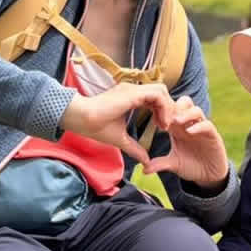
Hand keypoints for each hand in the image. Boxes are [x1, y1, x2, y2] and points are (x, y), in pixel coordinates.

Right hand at [59, 82, 174, 164]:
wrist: (82, 119)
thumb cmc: (96, 127)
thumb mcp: (121, 139)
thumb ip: (134, 148)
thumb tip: (145, 161)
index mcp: (131, 97)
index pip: (155, 98)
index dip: (162, 111)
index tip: (162, 128)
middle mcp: (133, 90)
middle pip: (161, 93)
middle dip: (168, 109)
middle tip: (167, 127)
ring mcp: (133, 89)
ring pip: (161, 91)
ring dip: (167, 108)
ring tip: (164, 125)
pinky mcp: (133, 92)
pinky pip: (157, 95)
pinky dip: (163, 107)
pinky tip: (160, 123)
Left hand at [142, 96, 229, 190]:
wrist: (209, 176)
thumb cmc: (191, 166)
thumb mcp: (173, 164)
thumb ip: (160, 164)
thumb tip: (144, 170)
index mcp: (179, 128)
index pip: (172, 110)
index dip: (163, 111)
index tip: (153, 119)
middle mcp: (191, 125)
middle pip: (185, 103)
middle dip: (175, 106)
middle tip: (165, 116)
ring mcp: (202, 129)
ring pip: (196, 110)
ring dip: (185, 114)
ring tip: (176, 121)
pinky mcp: (213, 136)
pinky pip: (207, 125)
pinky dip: (198, 126)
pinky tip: (189, 132)